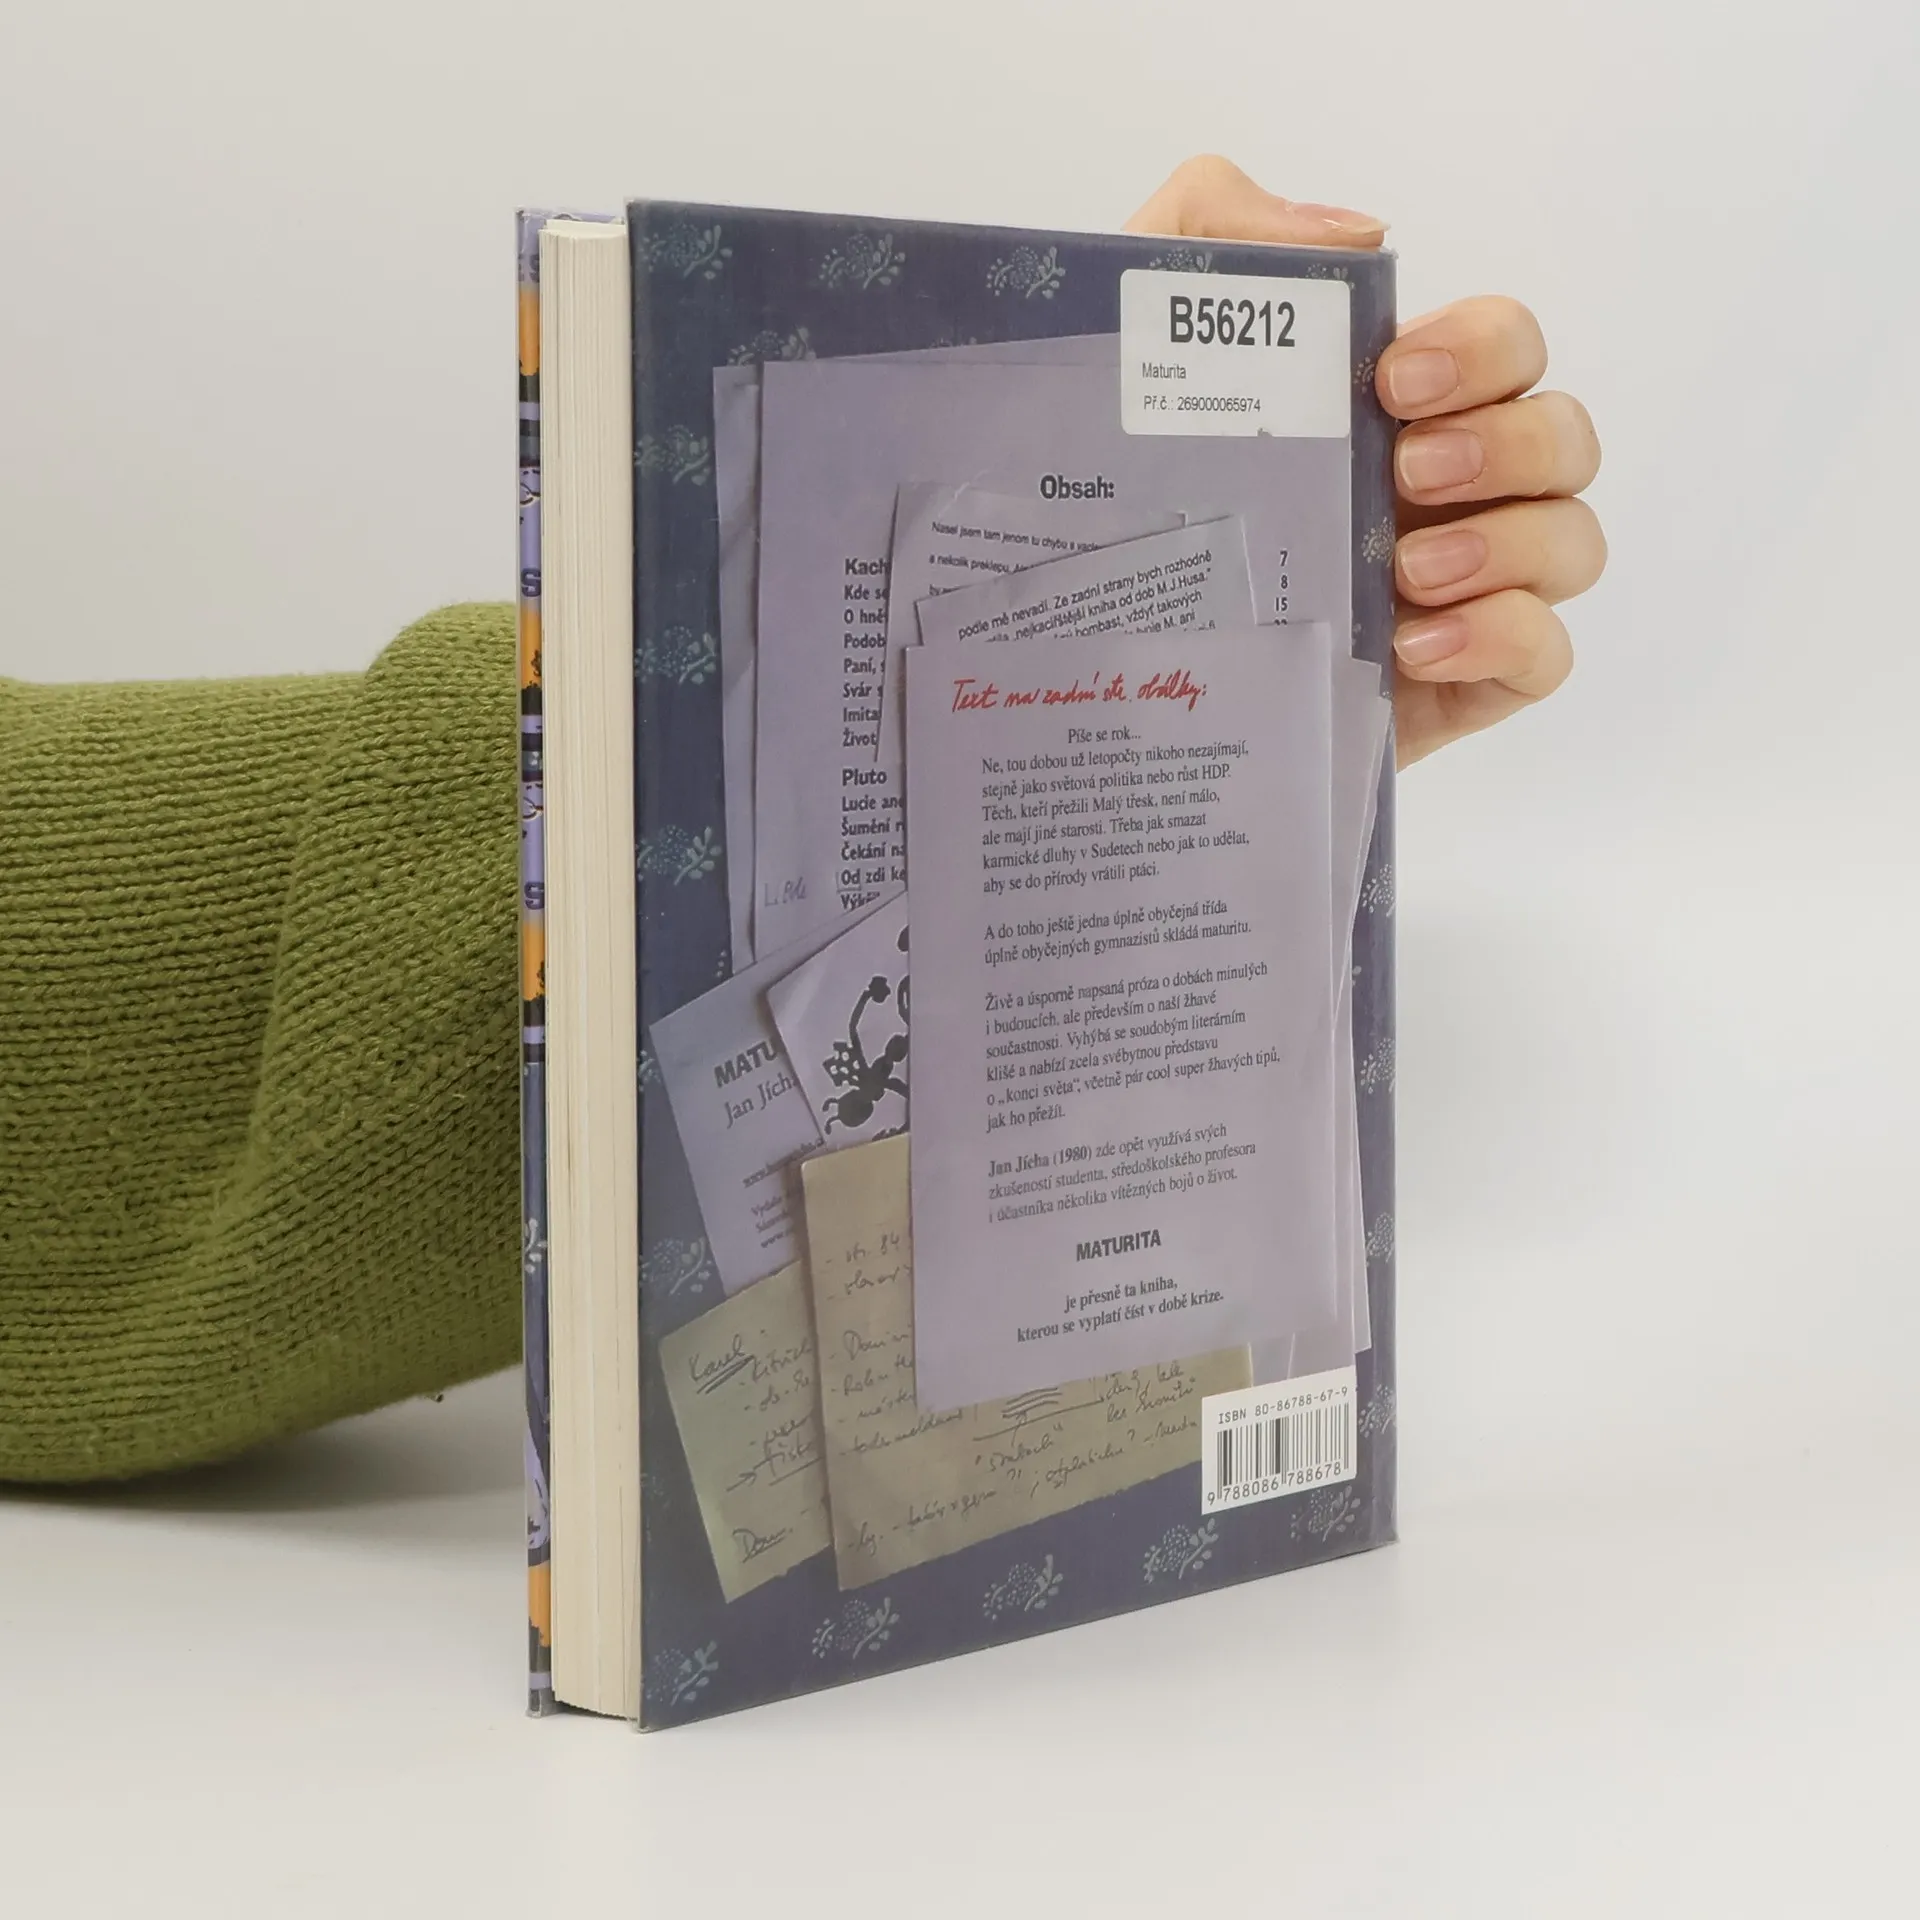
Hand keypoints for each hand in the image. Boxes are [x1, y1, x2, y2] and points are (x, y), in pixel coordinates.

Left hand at [1125, 156, 1604, 766]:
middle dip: (1505, 443)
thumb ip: (1213, 229)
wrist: (1073, 654)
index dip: (1482, 348)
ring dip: (1512, 543)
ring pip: (1571, 543)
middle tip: (1402, 472)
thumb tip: (1359, 235)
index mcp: (1391, 410)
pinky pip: (1545, 656)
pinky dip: (1503, 637)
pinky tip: (1411, 645)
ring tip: (1403, 573)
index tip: (1393, 379)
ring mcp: (1456, 592)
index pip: (1505, 346)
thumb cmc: (1111, 497)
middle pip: (1562, 437)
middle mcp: (1443, 493)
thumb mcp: (1127, 342)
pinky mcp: (1451, 686)